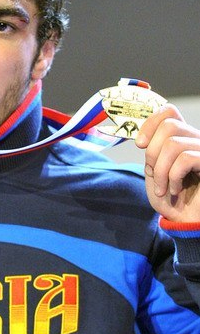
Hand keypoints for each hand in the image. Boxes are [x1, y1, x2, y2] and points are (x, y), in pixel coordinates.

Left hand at [135, 104, 199, 222]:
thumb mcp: (154, 170)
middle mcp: (195, 139)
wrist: (186, 222)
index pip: (168, 111)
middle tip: (152, 173)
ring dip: (160, 170)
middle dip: (152, 152)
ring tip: (162, 188)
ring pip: (173, 144)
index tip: (140, 145)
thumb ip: (151, 150)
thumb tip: (142, 138)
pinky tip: (175, 191)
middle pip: (169, 124)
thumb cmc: (171, 198)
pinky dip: (173, 177)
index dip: (150, 123)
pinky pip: (186, 159)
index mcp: (181, 138)